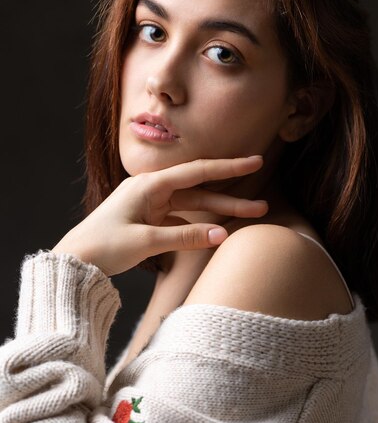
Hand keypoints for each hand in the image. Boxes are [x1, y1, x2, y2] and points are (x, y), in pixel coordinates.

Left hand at [51, 155, 267, 276]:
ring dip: (218, 211)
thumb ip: (185, 237)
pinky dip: (198, 224)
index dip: (229, 167)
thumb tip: (222, 235)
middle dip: (231, 195)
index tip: (254, 161)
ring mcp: (150, 205)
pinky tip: (213, 232)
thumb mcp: (145, 241)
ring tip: (248, 216)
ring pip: (193, 205)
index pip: (198, 172)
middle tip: (261, 203)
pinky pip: (180, 218)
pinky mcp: (148, 220)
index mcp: (150, 185)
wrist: (72, 261)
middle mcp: (152, 190)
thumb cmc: (102, 246)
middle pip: (200, 189)